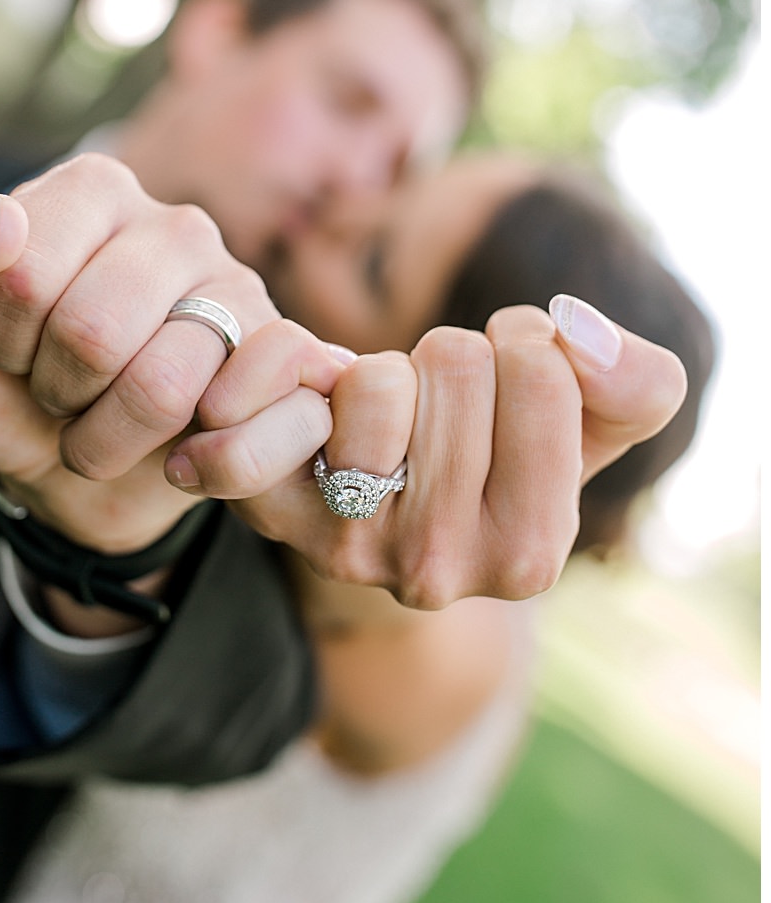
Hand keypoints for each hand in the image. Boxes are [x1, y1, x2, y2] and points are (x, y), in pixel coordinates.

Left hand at [0, 153, 310, 552]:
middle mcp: (178, 225)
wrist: (61, 472)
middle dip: (53, 386)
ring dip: (104, 438)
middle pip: (93, 333)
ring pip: (163, 388)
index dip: (0, 332)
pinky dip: (190, 465)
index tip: (6, 335)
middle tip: (55, 382)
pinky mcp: (287, 365)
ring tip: (99, 414)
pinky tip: (175, 453)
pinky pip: (246, 422)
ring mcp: (240, 292)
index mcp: (92, 188)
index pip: (24, 271)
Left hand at [168, 296, 688, 607]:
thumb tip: (577, 333)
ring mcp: (346, 544)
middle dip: (449, 358)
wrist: (377, 517)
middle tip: (441, 404)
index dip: (523, 343)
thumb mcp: (591, 428)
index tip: (509, 381)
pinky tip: (305, 394)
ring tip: (387, 413)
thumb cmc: (495, 456)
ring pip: (371, 379)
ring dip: (379, 369)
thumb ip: (635, 385)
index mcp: (530, 553)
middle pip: (454, 363)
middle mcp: (437, 568)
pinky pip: (267, 407)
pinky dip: (279, 371)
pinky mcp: (269, 510)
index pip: (538, 370)